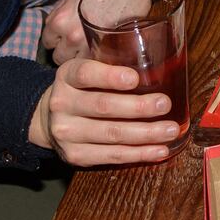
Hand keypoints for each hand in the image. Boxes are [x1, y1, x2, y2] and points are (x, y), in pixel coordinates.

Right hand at [27, 57, 179, 165]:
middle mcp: (62, 103)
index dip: (110, 77)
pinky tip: (160, 150)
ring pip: (111, 134)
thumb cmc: (83, 89)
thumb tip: (160, 63)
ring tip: (171, 130)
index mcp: (67, 76)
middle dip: (138, 107)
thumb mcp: (88, 69)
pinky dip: (139, 154)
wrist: (49, 119)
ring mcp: (67, 133)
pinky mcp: (75, 156)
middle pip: (103, 106)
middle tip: (165, 104)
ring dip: (146, 133)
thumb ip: (111, 63)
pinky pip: (112, 155)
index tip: (135, 78)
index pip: (86, 74)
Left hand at [41, 0, 150, 63]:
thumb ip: (60, 14)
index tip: (66, 38)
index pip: (48, 42)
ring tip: (93, 48)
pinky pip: (95, 62)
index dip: (58, 40)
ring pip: (77, 64)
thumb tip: (55, 27)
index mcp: (59, 21)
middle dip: (69, 51)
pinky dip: (98, 58)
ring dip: (83, 58)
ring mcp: (89, 46)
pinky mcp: (108, 50)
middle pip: (60, 57)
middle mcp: (70, 36)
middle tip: (81, 44)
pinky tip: (104, 49)